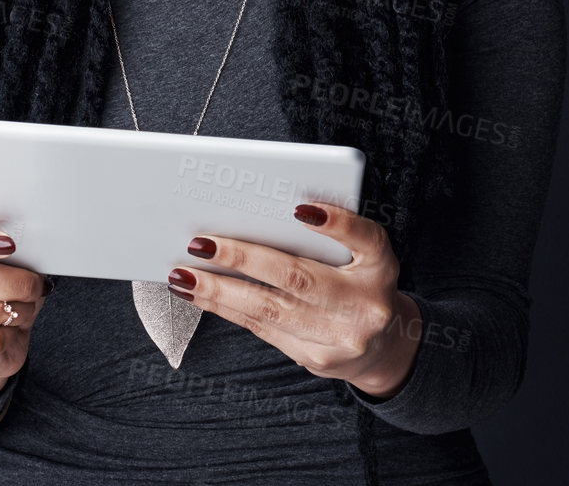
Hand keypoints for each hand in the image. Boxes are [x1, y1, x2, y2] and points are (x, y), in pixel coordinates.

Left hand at [167, 201, 421, 398]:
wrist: (385, 348)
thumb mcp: (361, 256)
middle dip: (243, 258)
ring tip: (182, 274)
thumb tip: (249, 212)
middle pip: (299, 278)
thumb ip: (327, 236)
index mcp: (381, 267)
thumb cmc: (359, 283)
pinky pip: (261, 328)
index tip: (299, 209)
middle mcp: (367, 305)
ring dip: (219, 289)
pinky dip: (224, 307)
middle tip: (200, 242)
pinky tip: (197, 293)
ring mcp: (340, 337)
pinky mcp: (315, 358)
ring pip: (270, 309)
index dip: (336, 224)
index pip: (366, 240)